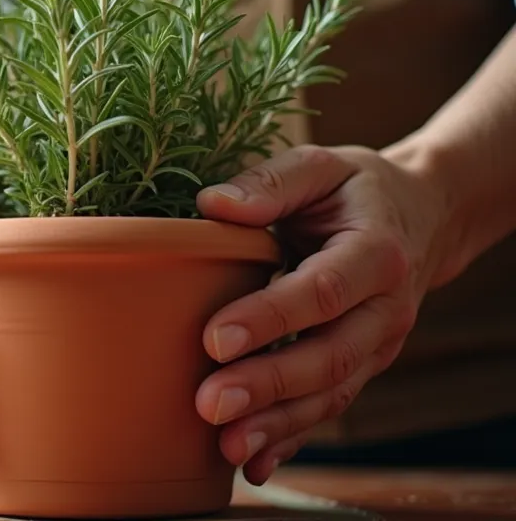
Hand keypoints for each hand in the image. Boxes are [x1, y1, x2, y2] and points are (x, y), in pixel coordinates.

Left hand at [194, 144, 452, 484]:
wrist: (421, 218)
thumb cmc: (355, 189)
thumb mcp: (322, 165)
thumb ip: (272, 181)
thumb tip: (213, 206)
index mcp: (375, 252)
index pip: (321, 291)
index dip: (269, 317)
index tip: (214, 338)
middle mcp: (385, 308)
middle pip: (328, 355)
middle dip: (267, 385)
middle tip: (209, 404)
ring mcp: (378, 345)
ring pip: (331, 393)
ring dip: (278, 424)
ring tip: (225, 445)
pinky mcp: (363, 367)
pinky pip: (330, 407)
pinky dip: (293, 439)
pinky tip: (255, 465)